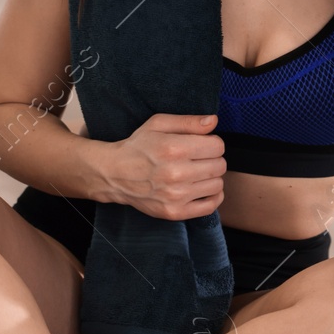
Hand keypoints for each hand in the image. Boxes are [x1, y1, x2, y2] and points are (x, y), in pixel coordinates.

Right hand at [97, 113, 225, 220]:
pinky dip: (213, 197)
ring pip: (217, 185)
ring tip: (197, 173)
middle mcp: (176, 174)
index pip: (217, 146)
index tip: (201, 144)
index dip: (212, 143)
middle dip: (212, 159)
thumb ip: (188, 121)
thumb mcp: (158, 124)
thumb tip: (214, 121)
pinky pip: (210, 206)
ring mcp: (176, 196)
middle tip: (198, 158)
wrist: (114, 174)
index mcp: (173, 148)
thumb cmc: (138, 146)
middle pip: (219, 165)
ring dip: (211, 177)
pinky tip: (203, 188)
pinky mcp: (175, 212)